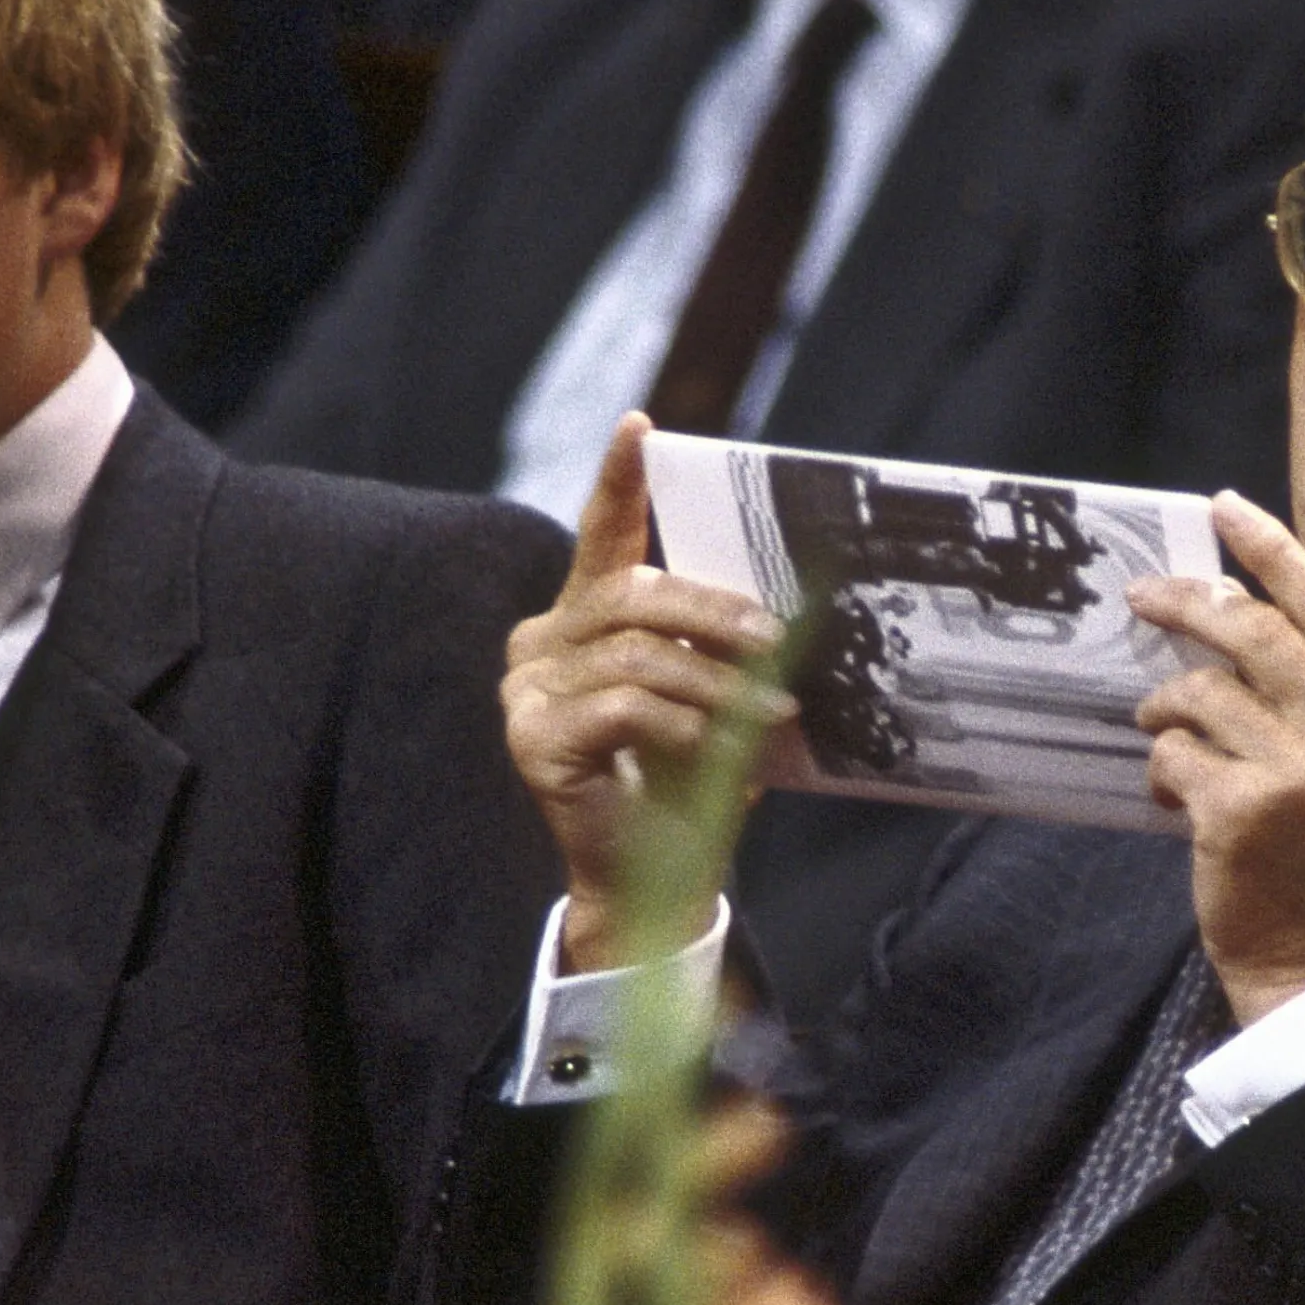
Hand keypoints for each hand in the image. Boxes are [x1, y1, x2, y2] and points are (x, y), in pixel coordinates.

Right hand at [500, 414, 789, 970]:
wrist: (657, 877)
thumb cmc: (686, 781)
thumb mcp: (710, 695)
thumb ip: (717, 644)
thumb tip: (775, 602)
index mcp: (581, 619)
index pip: (601, 537)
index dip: (620, 481)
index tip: (641, 426)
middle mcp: (540, 643)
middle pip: (631, 595)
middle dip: (714, 613)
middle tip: (777, 639)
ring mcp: (528, 691)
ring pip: (635, 653)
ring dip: (715, 681)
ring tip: (769, 711)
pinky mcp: (534, 740)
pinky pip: (623, 707)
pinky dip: (683, 723)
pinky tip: (716, 746)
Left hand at [1127, 492, 1304, 1025]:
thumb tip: (1230, 602)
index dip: (1272, 551)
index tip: (1223, 508)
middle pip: (1254, 632)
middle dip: (1186, 603)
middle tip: (1141, 596)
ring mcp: (1304, 773)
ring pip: (1201, 694)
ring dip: (1166, 709)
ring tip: (1168, 738)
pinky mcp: (1244, 809)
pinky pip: (1173, 753)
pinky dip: (1162, 771)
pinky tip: (1179, 803)